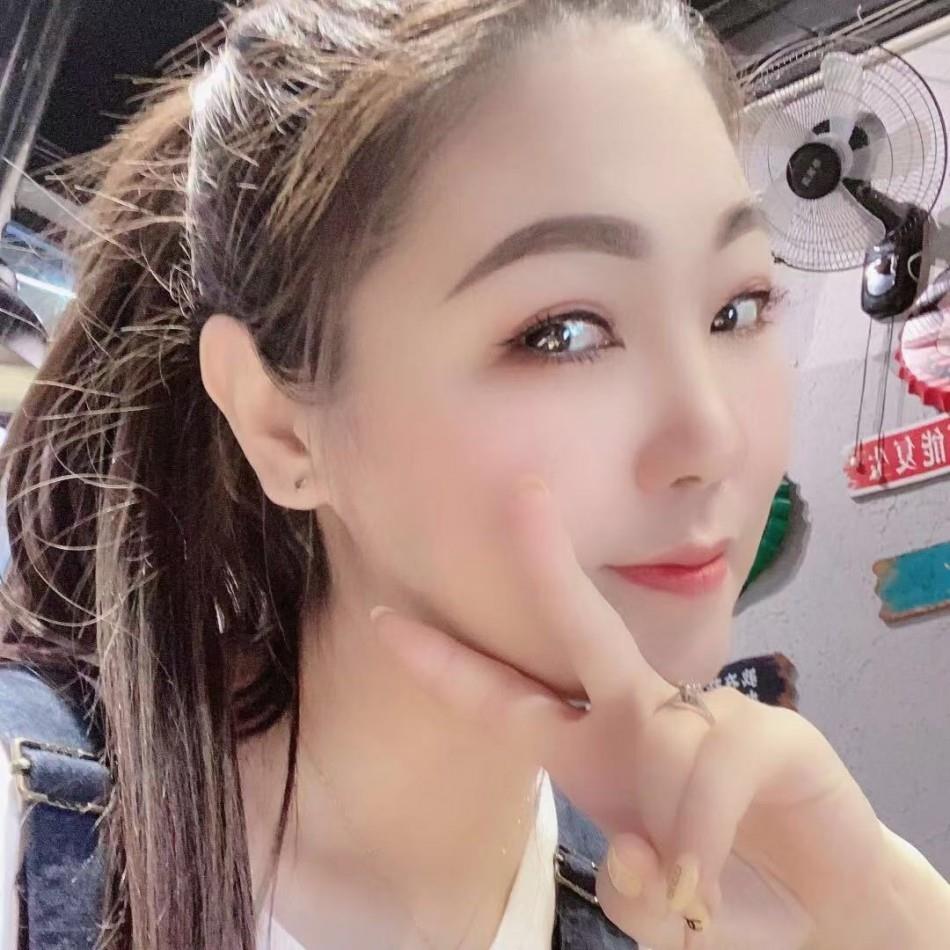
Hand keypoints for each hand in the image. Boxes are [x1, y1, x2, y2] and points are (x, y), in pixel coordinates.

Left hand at [370, 475, 896, 948]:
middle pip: (582, 624)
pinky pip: (713, 764)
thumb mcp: (650, 906)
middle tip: (521, 493)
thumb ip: (627, 891)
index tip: (385, 620)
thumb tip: (636, 848)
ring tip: (693, 883)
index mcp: (586, 749)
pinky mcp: (769, 733)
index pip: (505, 699)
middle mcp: (637, 716)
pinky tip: (712, 868)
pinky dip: (703, 831)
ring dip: (668, 825)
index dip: (445, 664)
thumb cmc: (719, 891)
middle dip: (547, 561)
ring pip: (658, 730)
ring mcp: (705, 715)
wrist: (820, 912)